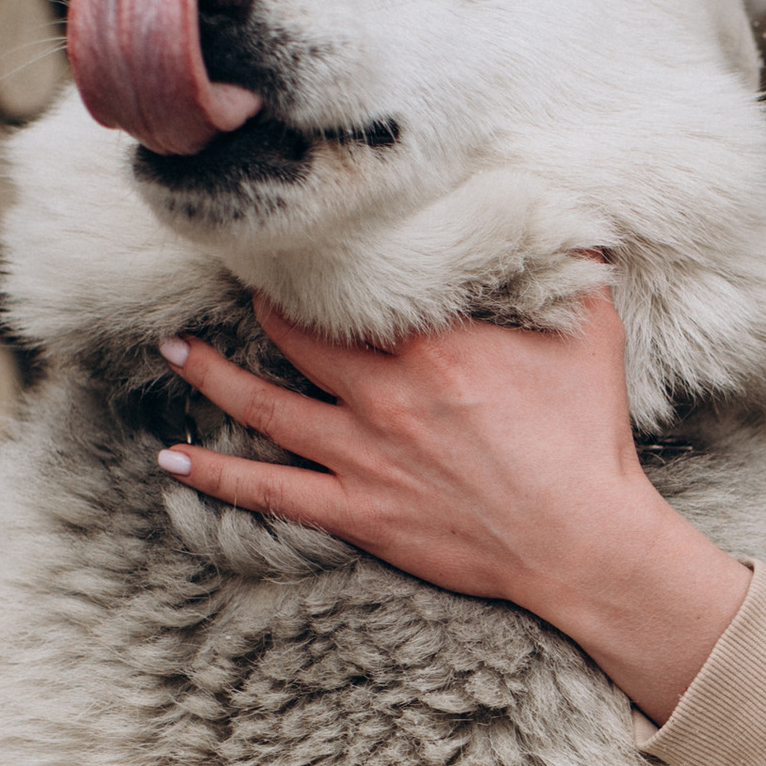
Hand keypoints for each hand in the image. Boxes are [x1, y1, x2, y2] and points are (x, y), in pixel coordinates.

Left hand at [159, 287, 751, 722]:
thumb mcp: (592, 338)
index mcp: (434, 345)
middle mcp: (386, 394)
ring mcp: (365, 455)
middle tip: (229, 281)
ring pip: (266, 406)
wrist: (583, 543)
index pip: (356, 289)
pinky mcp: (359, 511)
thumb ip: (576, 271)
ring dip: (213, 375)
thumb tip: (576, 221)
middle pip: (299, 336)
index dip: (320, 263)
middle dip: (260, 305)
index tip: (294, 241)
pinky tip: (172, 462)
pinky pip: (271, 492)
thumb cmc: (588, 440)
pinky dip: (217, 477)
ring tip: (174, 349)